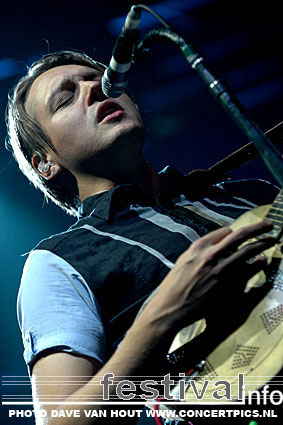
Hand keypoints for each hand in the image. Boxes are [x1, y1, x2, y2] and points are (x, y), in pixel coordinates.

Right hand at [143, 220, 274, 338]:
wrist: (171, 307)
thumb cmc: (174, 286)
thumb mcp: (184, 262)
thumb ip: (200, 253)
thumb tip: (215, 247)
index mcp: (198, 247)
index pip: (224, 232)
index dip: (235, 232)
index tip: (242, 233)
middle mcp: (210, 254)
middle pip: (240, 235)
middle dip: (257, 228)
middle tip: (269, 224)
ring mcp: (220, 268)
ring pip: (248, 250)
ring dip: (263, 243)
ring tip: (273, 240)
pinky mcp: (226, 283)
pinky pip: (248, 270)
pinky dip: (257, 264)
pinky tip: (263, 261)